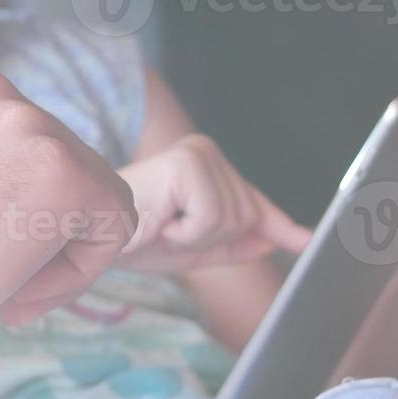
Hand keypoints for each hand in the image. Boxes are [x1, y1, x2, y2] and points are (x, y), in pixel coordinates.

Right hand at [0, 70, 139, 349]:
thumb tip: (8, 193)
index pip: (21, 150)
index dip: (10, 214)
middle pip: (64, 166)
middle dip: (41, 230)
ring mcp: (30, 124)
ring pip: (94, 195)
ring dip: (60, 251)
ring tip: (6, 290)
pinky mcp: (65, 169)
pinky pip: (112, 225)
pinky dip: (78, 270)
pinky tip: (19, 289)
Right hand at [114, 133, 311, 273]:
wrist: (91, 237)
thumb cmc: (131, 238)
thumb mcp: (191, 247)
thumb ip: (234, 244)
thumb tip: (274, 241)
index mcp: (205, 165)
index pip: (254, 201)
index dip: (278, 225)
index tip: (306, 240)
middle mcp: (204, 151)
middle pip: (247, 216)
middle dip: (209, 238)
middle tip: (167, 231)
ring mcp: (196, 154)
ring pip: (233, 219)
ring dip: (194, 237)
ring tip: (161, 226)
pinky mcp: (186, 165)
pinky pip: (212, 217)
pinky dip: (186, 232)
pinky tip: (160, 220)